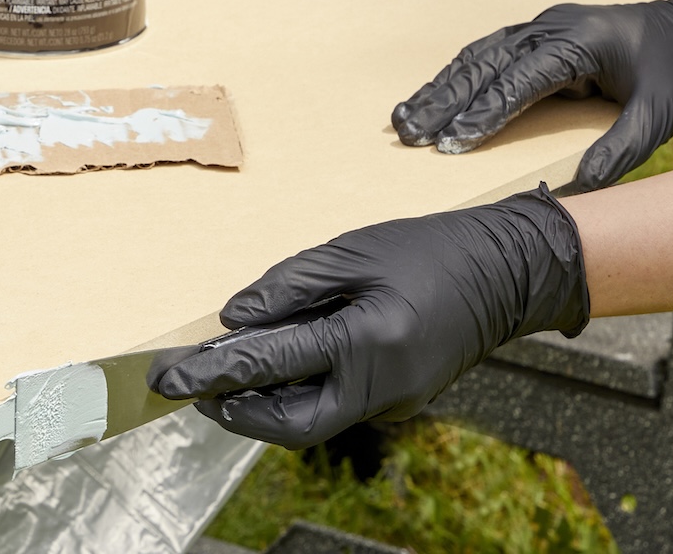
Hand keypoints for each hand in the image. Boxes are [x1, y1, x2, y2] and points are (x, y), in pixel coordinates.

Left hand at [149, 185, 588, 448]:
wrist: (507, 272)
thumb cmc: (430, 250)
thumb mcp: (351, 252)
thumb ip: (288, 287)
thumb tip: (234, 319)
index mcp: (368, 341)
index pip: (270, 364)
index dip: (210, 370)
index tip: (166, 374)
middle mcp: (381, 386)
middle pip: (287, 423)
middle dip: (231, 409)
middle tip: (190, 385)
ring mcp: (392, 402)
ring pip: (308, 422)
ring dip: (259, 405)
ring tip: (221, 376)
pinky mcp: (397, 401)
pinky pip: (332, 407)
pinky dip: (294, 393)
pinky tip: (271, 368)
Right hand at [392, 0, 672, 190]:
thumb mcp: (660, 114)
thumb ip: (621, 149)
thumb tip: (581, 187)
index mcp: (581, 41)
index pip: (521, 79)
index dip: (485, 112)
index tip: (453, 142)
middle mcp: (553, 28)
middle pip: (485, 64)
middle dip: (444, 102)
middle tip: (410, 134)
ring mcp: (540, 27)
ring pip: (476, 56)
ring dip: (438, 89)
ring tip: (403, 119)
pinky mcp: (534, 34)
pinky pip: (484, 53)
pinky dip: (453, 77)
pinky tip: (428, 97)